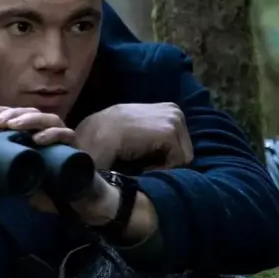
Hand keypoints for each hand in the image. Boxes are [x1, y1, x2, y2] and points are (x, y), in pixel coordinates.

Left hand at [0, 106, 74, 212]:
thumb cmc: (50, 186)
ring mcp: (65, 138)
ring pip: (49, 119)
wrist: (81, 198)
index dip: (4, 111)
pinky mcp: (77, 148)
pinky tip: (37, 139)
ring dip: (30, 119)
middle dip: (13, 114)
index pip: (20, 116)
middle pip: (32, 112)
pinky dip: (52, 134)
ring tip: (13, 126)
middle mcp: (51, 131)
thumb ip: (13, 170)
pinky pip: (66, 135)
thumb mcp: (26, 177)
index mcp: (37, 134)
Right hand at [75, 102, 192, 169]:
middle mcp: (174, 110)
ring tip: (140, 161)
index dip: (162, 155)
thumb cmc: (107, 135)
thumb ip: (152, 134)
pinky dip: (160, 168)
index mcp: (167, 109)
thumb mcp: (134, 128)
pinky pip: (178, 161)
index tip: (142, 157)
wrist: (94, 136)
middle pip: (184, 149)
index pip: (179, 143)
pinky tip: (141, 163)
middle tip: (140, 160)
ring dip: (162, 164)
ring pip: (182, 157)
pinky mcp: (170, 131)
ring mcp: (174, 119)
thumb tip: (164, 152)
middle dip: (165, 160)